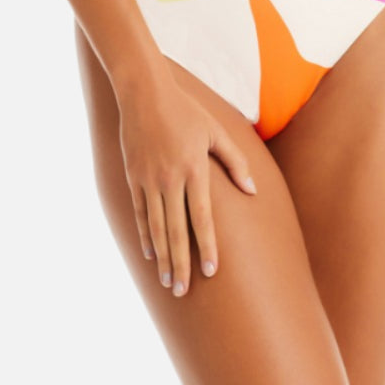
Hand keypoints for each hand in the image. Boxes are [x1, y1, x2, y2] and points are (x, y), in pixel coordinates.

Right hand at [116, 68, 258, 297]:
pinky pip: (139, 214)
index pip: (201, 217)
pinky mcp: (133, 177)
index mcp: (194, 169)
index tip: (210, 271)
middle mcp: (170, 179)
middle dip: (181, 263)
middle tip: (183, 291)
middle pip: (176, 231)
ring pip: (156, 228)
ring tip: (168, 282)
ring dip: (162, 258)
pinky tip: (151, 255)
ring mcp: (148, 180)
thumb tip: (252, 190)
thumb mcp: (216, 131)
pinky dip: (145, 236)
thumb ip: (235, 161)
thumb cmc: (186, 111)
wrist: (143, 94)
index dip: (206, 246)